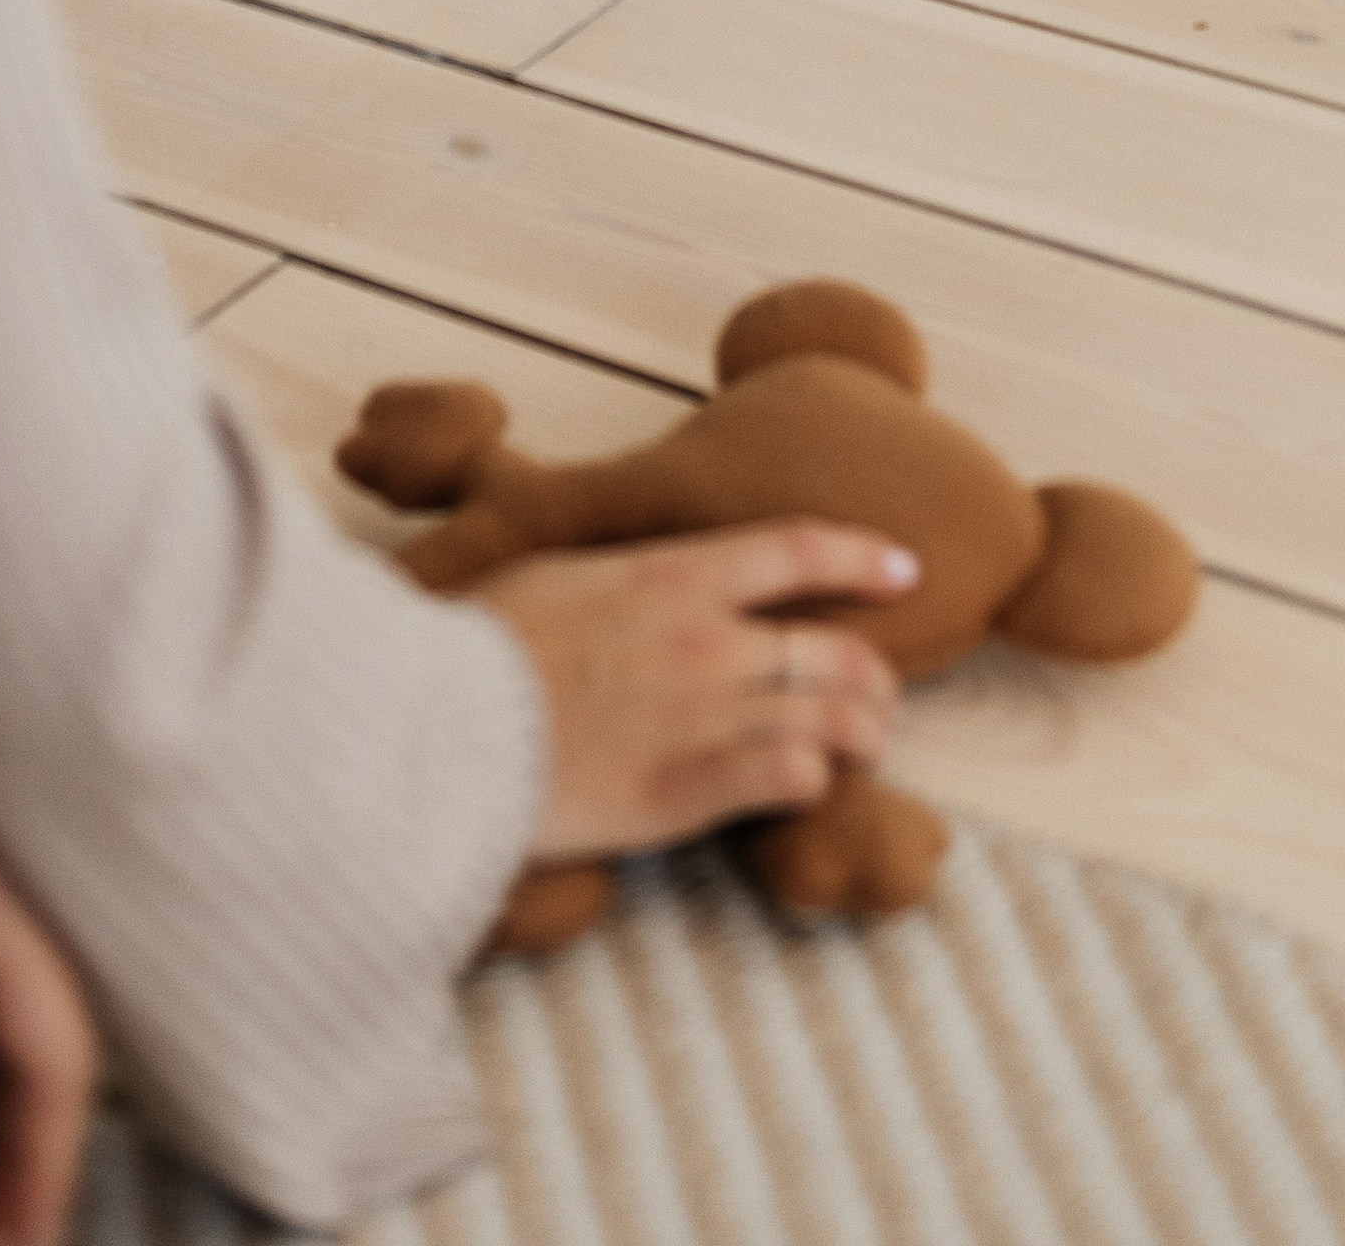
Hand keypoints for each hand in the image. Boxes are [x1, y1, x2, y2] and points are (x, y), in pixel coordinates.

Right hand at [476, 522, 916, 859]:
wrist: (439, 722)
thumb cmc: (479, 643)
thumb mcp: (556, 576)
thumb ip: (621, 580)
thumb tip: (642, 579)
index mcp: (671, 576)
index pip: (797, 550)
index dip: (864, 556)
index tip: (905, 567)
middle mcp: (704, 640)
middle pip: (835, 648)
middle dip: (874, 675)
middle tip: (877, 696)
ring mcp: (701, 717)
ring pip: (833, 719)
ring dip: (860, 735)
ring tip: (860, 750)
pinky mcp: (684, 793)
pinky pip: (789, 781)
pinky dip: (812, 782)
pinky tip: (806, 786)